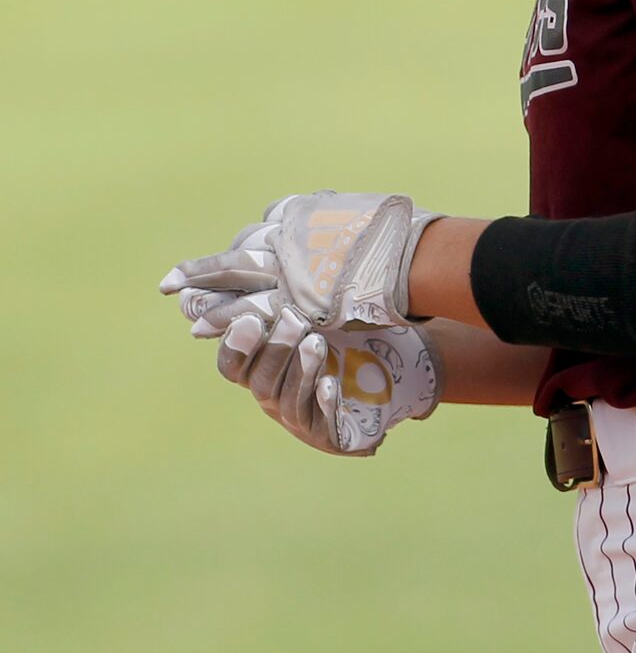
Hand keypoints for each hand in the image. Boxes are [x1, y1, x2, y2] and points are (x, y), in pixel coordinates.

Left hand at [160, 191, 439, 331]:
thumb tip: (345, 207)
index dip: (247, 245)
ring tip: (180, 307)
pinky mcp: (294, 298)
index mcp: (306, 216)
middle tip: (172, 282)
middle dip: (203, 270)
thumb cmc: (401, 233)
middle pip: (239, 253)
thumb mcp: (369, 212)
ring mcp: (288, 268)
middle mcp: (289, 238)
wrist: (413, 255)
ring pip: (234, 279)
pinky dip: (222, 318)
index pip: (264, 228)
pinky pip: (249, 308)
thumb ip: (347, 215)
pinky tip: (198, 328)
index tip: (237, 254)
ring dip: (203, 295)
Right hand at [196, 294, 440, 456]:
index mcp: (260, 370)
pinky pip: (323, 420)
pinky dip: (325, 401)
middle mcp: (271, 396)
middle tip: (292, 320)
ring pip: (288, 398)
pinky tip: (332, 383)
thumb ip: (286, 284)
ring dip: (300, 368)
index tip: (247, 319)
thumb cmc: (340, 340)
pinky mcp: (328, 434)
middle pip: (258, 380)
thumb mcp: (312, 313)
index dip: (235, 345)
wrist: (388, 378)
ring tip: (315, 343)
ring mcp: (298, 417)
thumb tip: (272, 218)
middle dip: (274, 350)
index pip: (232, 364)